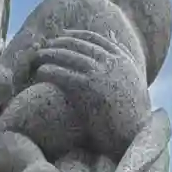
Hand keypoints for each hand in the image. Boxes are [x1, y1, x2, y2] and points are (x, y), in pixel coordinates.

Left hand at [32, 30, 151, 159]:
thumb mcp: (133, 84)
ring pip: (68, 56)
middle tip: (43, 47)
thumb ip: (124, 64)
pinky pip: (63, 74)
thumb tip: (114, 45)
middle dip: (58, 43)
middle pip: (78, 44)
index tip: (61, 37)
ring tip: (36, 57)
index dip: (74, 35)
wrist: (135, 136)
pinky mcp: (89, 89)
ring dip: (50, 54)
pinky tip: (40, 73)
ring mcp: (100, 74)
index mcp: (122, 60)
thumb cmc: (133, 118)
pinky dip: (49, 71)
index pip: (94, 38)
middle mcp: (111, 62)